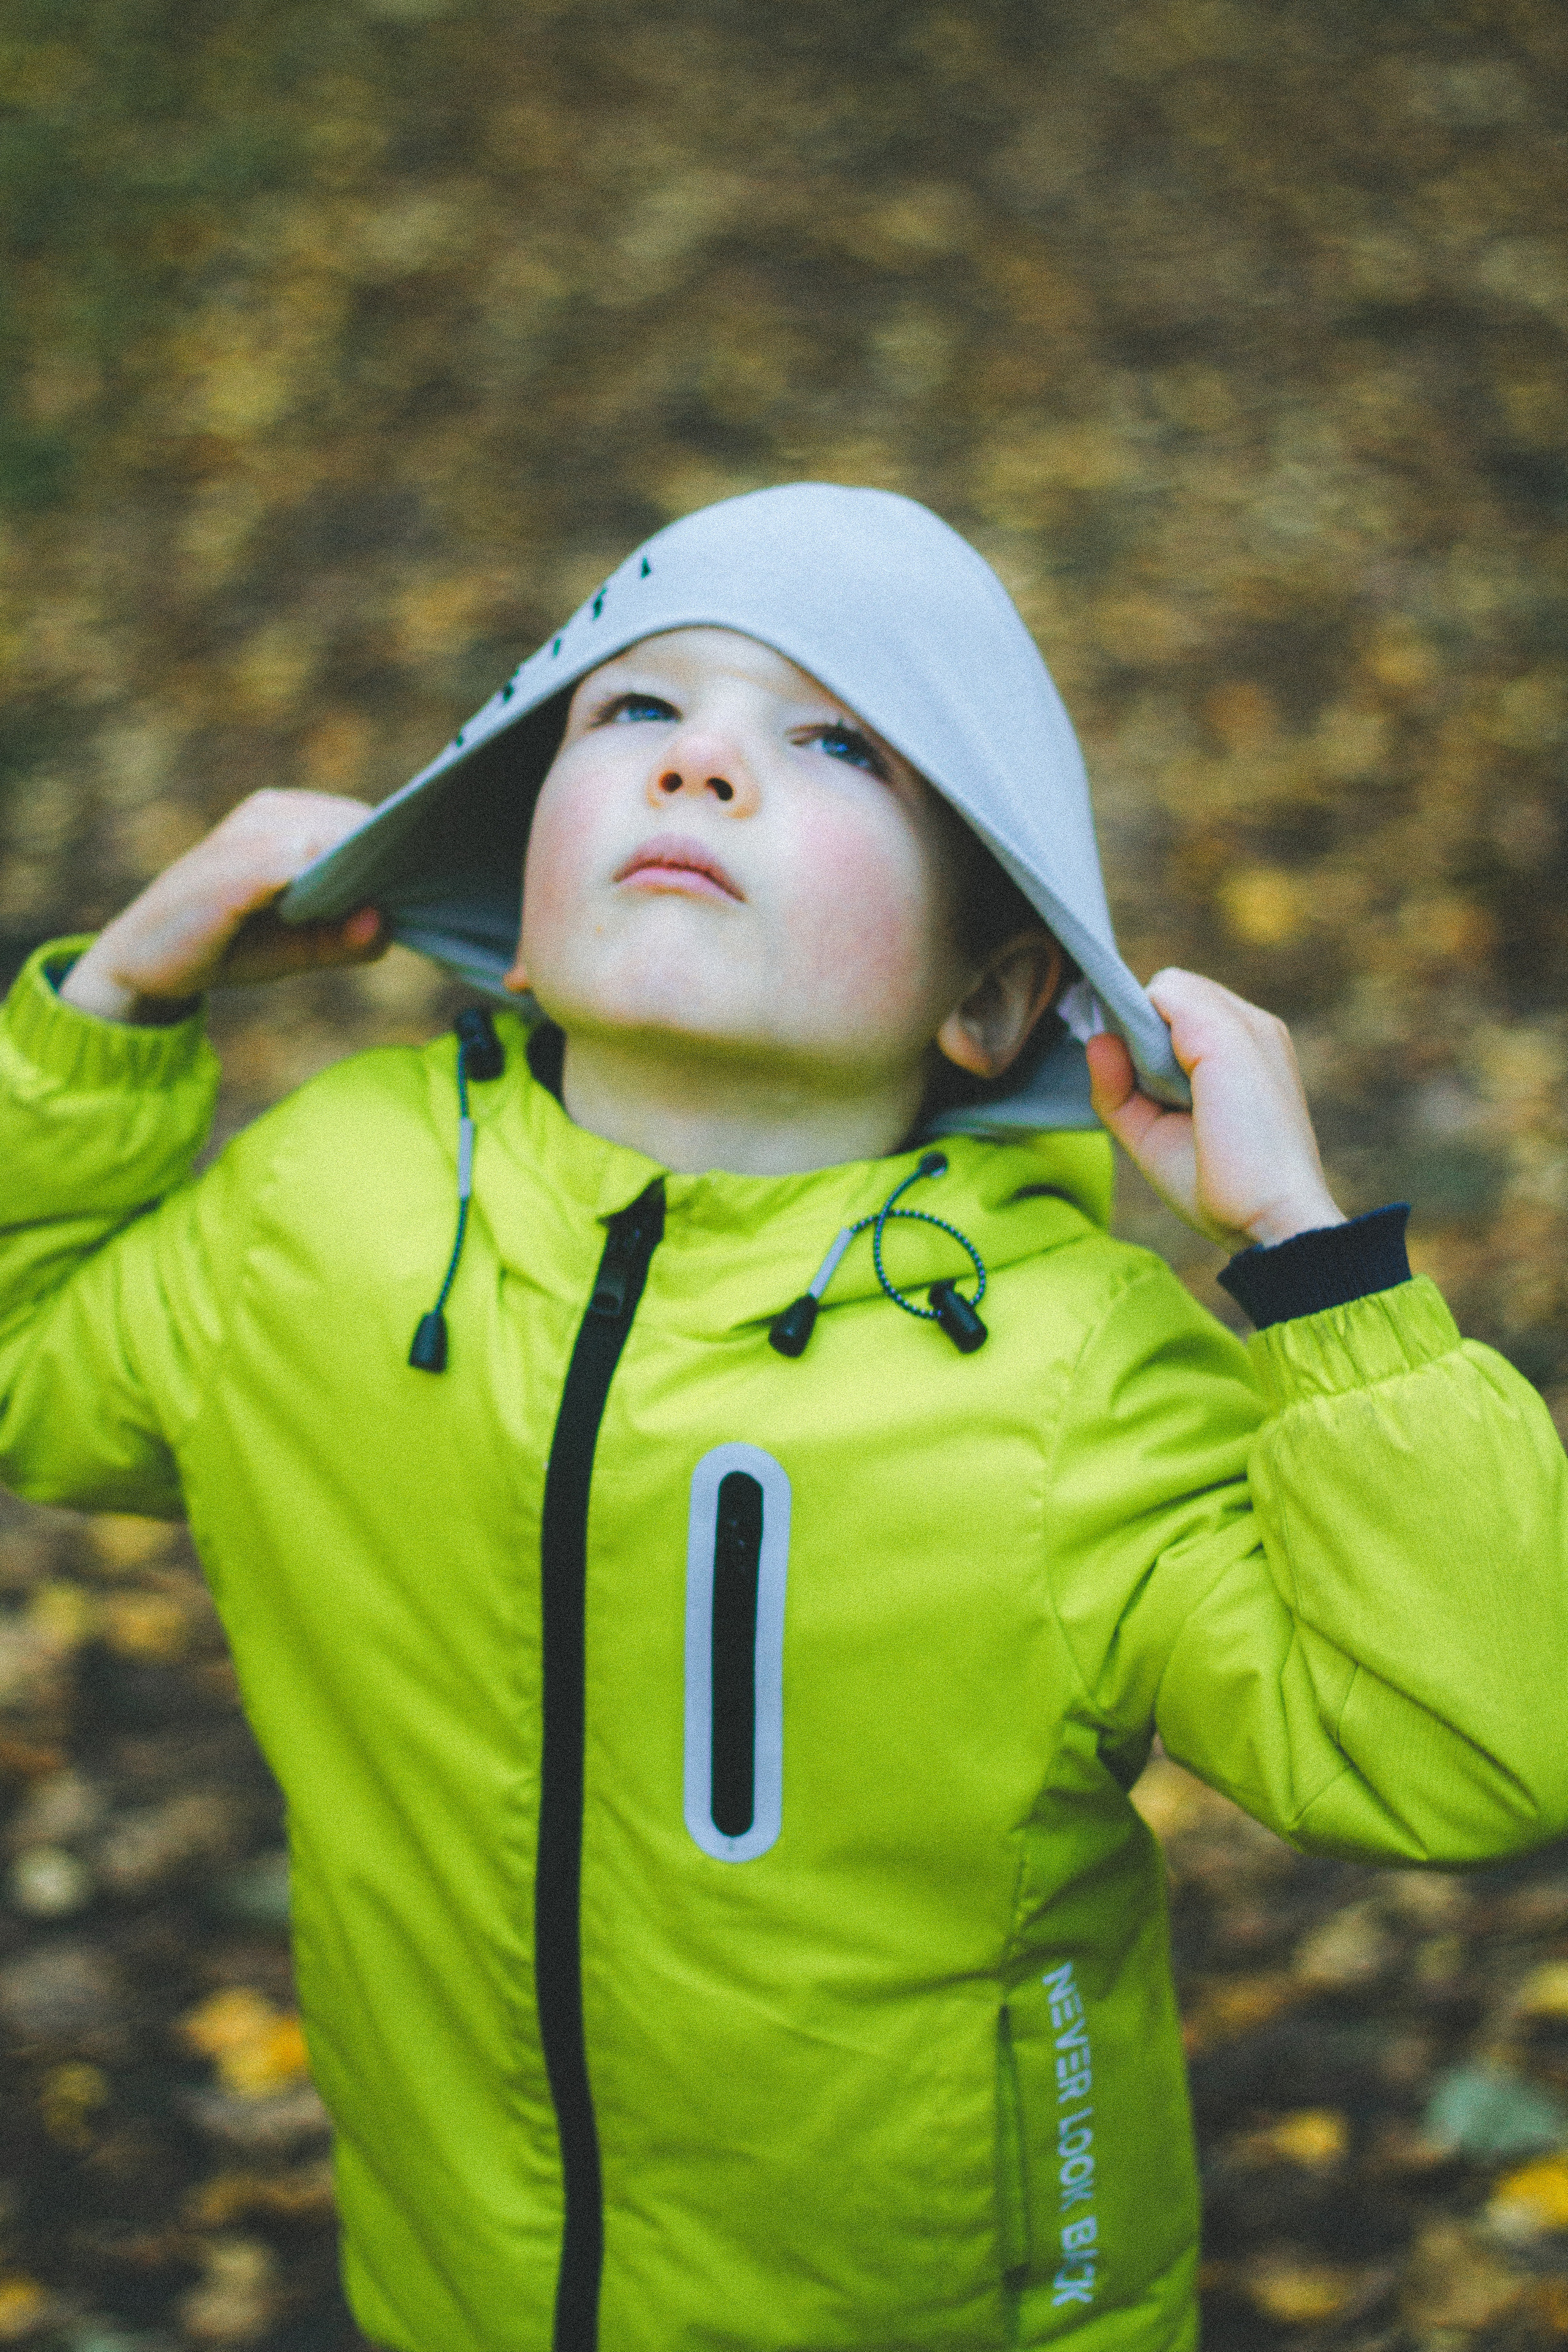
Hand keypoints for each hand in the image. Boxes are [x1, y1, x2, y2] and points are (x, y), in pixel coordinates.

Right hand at [60, 790, 383, 1023]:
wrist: (145, 964)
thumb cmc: (232, 945)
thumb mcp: (304, 946)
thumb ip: (350, 938)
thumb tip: (386, 922)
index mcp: (287, 816)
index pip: (364, 822)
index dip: (395, 857)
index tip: (419, 889)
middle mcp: (270, 814)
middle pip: (357, 829)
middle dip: (384, 869)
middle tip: (403, 909)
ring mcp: (249, 837)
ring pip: (334, 844)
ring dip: (360, 882)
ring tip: (372, 917)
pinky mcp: (234, 871)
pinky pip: (295, 868)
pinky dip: (326, 892)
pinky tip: (342, 920)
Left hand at [1085, 969, 1345, 1250]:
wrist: (1272, 1221)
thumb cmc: (1222, 1191)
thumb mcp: (1153, 1134)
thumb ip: (1118, 1089)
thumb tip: (1097, 1039)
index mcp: (1249, 1050)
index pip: (1184, 1010)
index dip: (1151, 1036)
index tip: (1140, 1082)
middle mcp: (1254, 1027)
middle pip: (1174, 993)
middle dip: (1148, 1032)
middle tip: (1155, 1097)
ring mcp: (1245, 1024)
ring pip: (1169, 988)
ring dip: (1146, 1032)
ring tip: (1166, 1097)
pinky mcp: (1225, 1033)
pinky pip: (1166, 994)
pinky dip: (1144, 1026)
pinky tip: (1158, 1081)